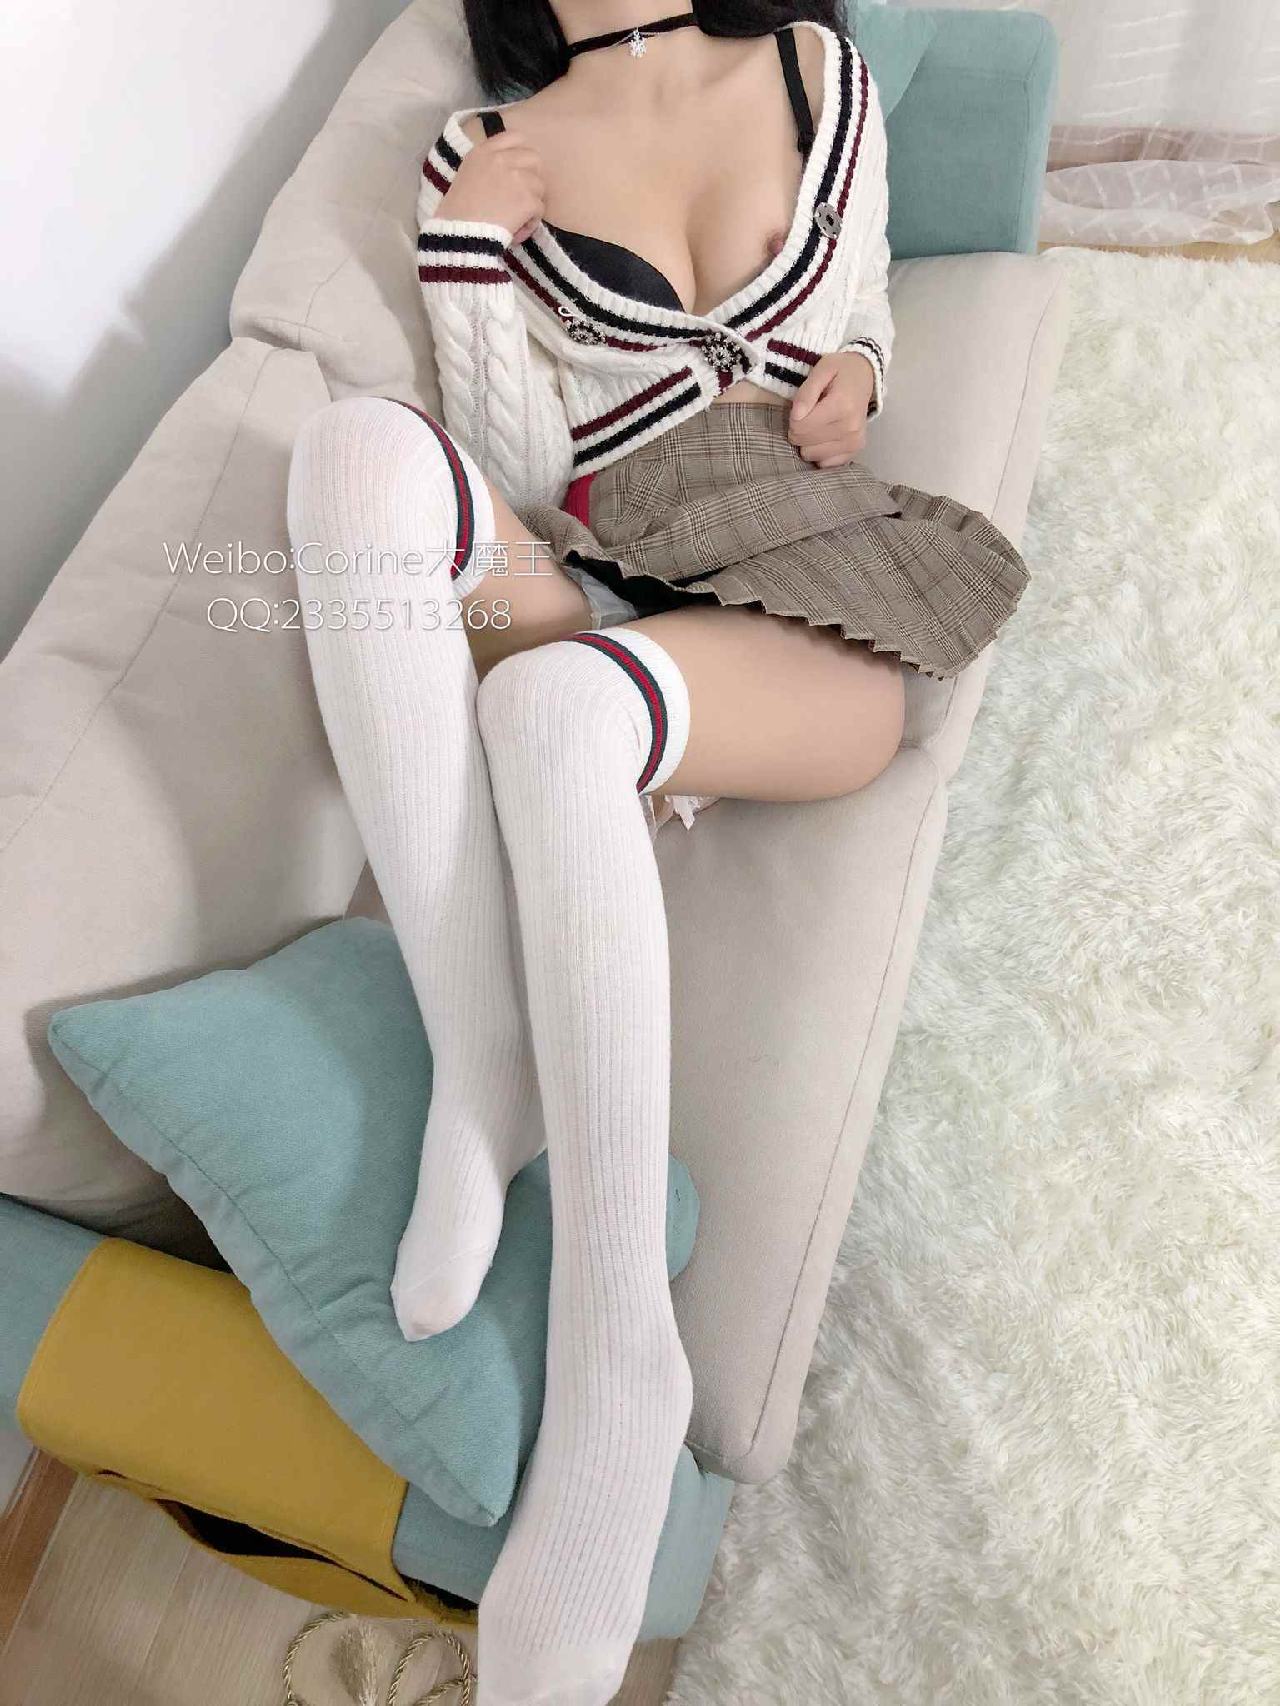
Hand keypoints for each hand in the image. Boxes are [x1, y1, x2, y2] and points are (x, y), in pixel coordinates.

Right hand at [437, 125, 546, 245]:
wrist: (460, 234)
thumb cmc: (458, 213)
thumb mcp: (467, 175)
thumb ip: (488, 166)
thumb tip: (511, 171)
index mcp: (484, 152)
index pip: (515, 138)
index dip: (522, 153)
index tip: (520, 169)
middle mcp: (501, 159)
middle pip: (534, 158)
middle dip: (532, 177)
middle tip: (522, 195)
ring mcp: (516, 177)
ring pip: (539, 186)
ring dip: (531, 202)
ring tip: (515, 218)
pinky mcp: (527, 199)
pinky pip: (539, 208)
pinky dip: (531, 223)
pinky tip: (516, 230)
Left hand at [787, 351, 875, 467]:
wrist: (865, 375)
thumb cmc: (840, 371)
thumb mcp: (822, 369)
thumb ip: (806, 393)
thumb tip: (796, 417)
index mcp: (842, 406)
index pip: (800, 427)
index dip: (793, 418)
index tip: (801, 408)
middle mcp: (851, 428)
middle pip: (804, 443)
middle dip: (799, 430)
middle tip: (808, 415)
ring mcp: (854, 442)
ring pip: (811, 455)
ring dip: (808, 442)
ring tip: (818, 424)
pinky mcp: (855, 451)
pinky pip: (825, 463)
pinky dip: (820, 452)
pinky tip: (824, 437)